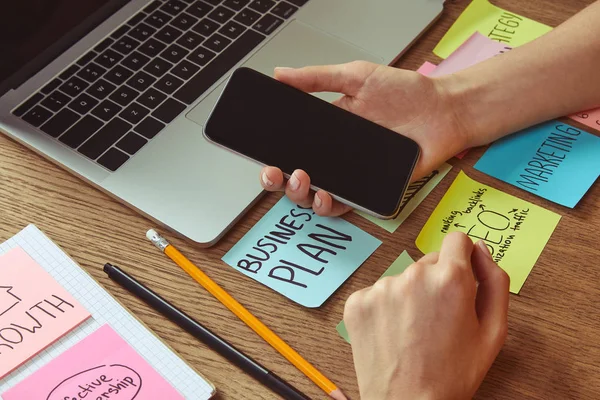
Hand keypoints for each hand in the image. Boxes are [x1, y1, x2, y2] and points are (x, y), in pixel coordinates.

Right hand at [259, 61, 469, 215]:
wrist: (443, 110)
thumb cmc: (404, 92)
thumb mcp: (356, 76)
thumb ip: (317, 78)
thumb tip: (280, 74)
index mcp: (325, 130)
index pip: (288, 148)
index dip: (270, 156)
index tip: (261, 155)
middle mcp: (334, 156)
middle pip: (294, 177)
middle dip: (277, 180)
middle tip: (277, 172)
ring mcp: (350, 175)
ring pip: (314, 196)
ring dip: (300, 195)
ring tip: (303, 180)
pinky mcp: (370, 190)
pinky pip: (345, 205)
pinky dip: (330, 205)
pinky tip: (326, 196)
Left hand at [344, 233, 509, 399]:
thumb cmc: (452, 374)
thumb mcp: (493, 331)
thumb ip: (494, 280)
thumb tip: (479, 248)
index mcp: (450, 279)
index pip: (457, 240)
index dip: (462, 258)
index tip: (459, 275)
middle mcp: (413, 275)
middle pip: (429, 262)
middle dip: (436, 282)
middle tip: (438, 319)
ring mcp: (381, 288)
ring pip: (403, 279)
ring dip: (409, 296)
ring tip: (414, 331)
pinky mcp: (358, 301)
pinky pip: (377, 293)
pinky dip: (385, 308)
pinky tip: (393, 333)